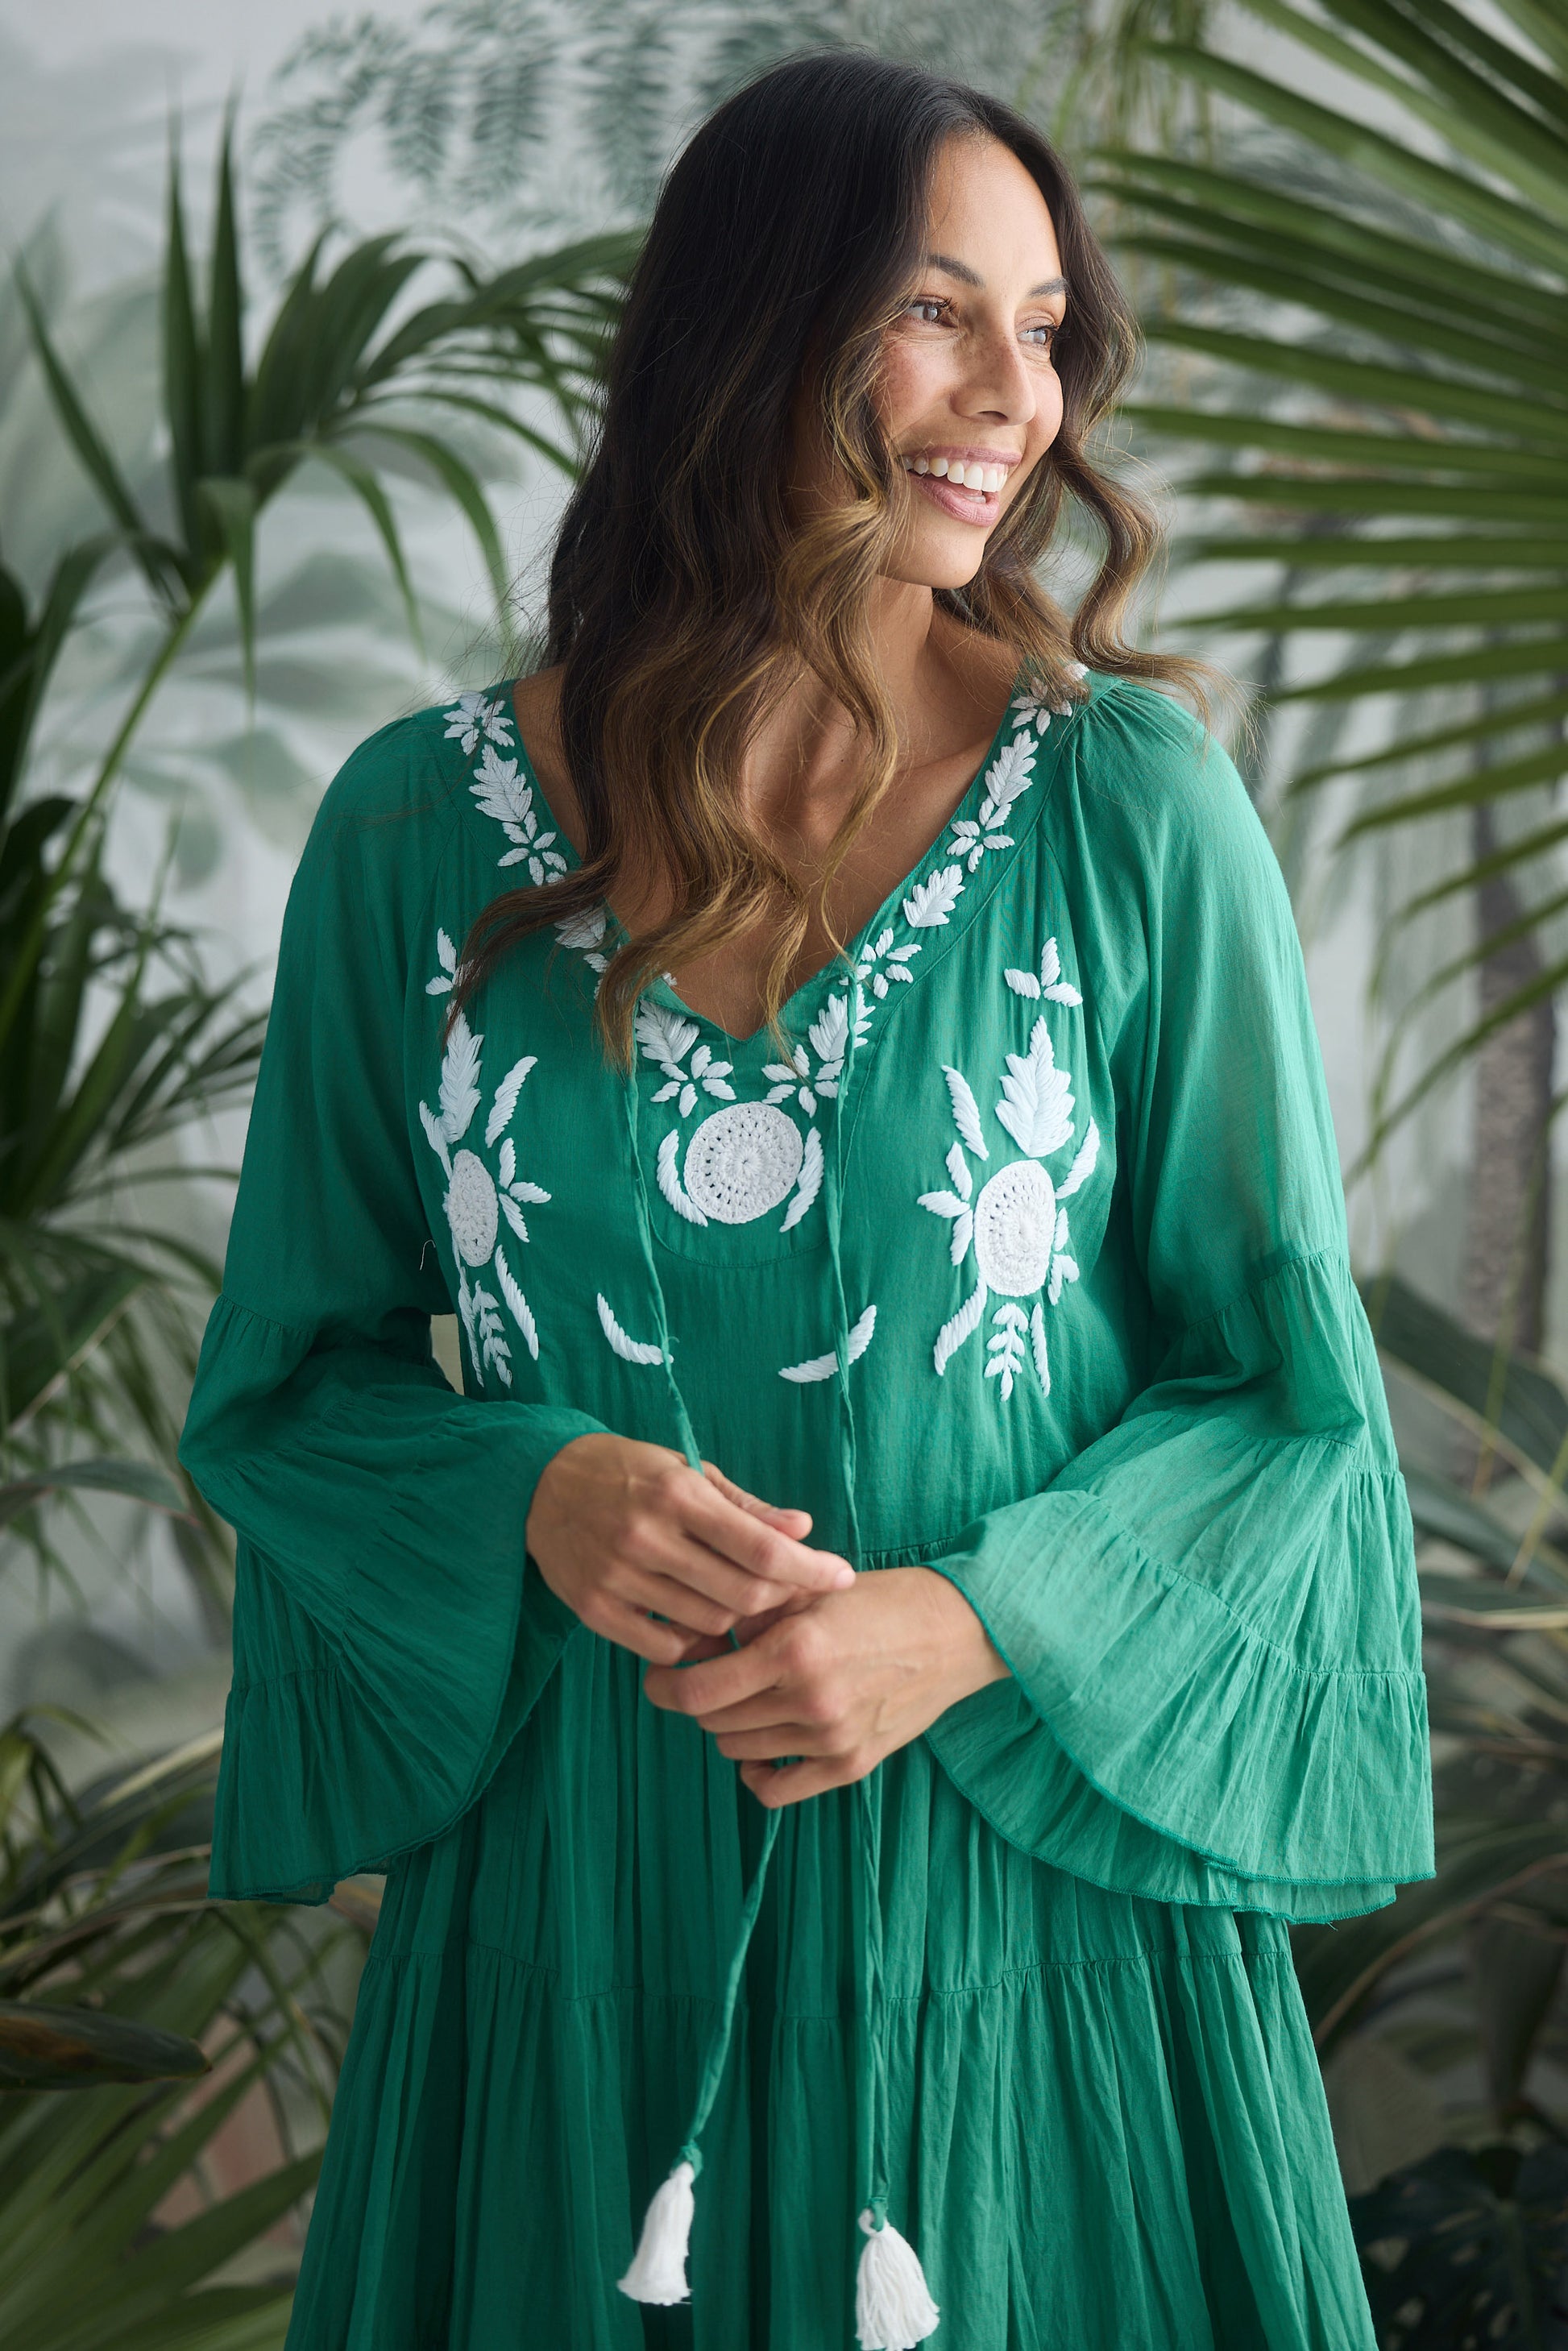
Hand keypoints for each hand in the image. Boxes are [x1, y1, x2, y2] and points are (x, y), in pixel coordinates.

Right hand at [525, 1434, 855, 1665]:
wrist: (541, 1485)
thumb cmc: (629, 1473)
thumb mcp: (687, 1471)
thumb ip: (746, 1507)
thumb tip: (803, 1528)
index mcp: (677, 1494)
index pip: (760, 1546)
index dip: (809, 1567)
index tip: (842, 1576)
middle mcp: (647, 1536)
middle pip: (741, 1594)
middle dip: (780, 1599)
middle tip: (792, 1594)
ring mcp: (618, 1577)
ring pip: (708, 1624)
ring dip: (736, 1621)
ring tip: (740, 1602)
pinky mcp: (595, 1610)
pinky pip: (664, 1648)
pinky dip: (692, 1643)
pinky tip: (696, 1621)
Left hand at [641, 1566, 1009, 1805]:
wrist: (955, 1631)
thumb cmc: (878, 1601)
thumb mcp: (810, 1591)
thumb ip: (749, 1611)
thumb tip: (689, 1638)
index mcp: (794, 1650)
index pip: (696, 1690)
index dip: (663, 1686)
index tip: (658, 1677)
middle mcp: (810, 1700)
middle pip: (713, 1721)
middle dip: (700, 1699)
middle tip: (711, 1676)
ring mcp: (831, 1739)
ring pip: (738, 1750)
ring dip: (730, 1725)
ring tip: (747, 1697)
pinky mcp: (850, 1766)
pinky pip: (775, 1791)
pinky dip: (756, 1771)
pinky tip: (763, 1744)